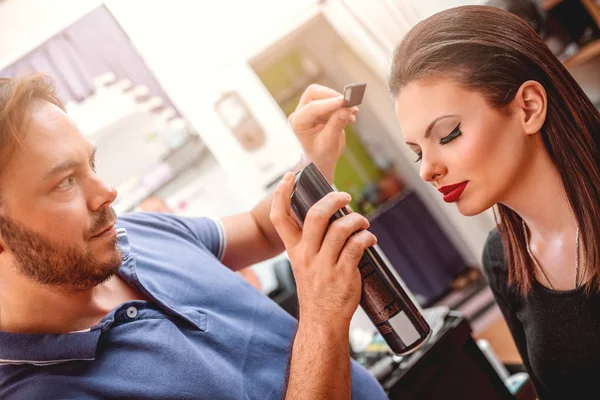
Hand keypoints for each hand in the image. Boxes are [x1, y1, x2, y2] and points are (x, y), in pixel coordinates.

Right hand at [270, 172, 377, 327]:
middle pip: (316, 216)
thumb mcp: (304, 264)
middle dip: (334, 200)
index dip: (281, 193)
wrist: (322, 322)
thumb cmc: (317, 290)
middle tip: (345, 197)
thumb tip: (333, 215)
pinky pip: (357, 246)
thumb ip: (313, 241)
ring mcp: (324, 265)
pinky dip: (366, 238)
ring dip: (357, 221)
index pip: (279, 218)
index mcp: (294, 250)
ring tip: (363, 223)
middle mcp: (306, 255)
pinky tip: (370, 240)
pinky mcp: (343, 273)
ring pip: (341, 229)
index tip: (290, 176)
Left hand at [289, 84, 358, 181]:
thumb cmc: (320, 156)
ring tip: (352, 112)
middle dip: (332, 96)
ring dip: (339, 102)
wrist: (320, 161)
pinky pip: (332, 101)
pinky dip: (342, 106)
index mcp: (297, 122)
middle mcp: (300, 113)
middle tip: (348, 102)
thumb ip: (336, 125)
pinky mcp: (320, 110)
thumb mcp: (328, 143)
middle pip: (314, 93)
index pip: (312, 107)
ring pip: (324, 95)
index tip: (345, 101)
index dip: (330, 103)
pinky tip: (350, 116)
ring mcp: (309, 110)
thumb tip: (347, 108)